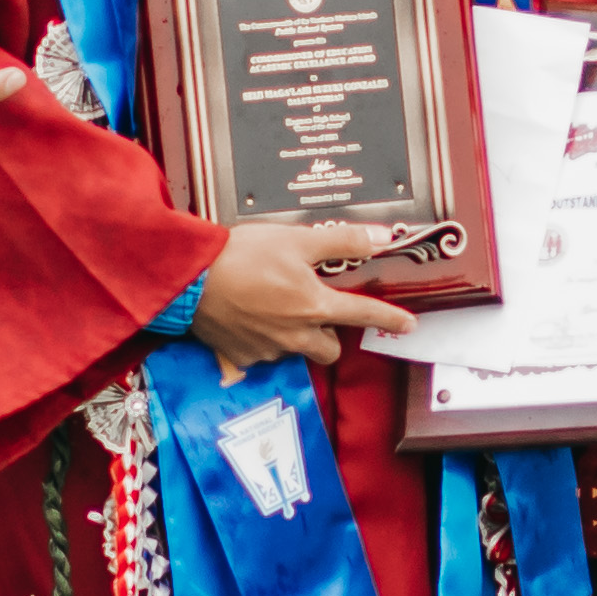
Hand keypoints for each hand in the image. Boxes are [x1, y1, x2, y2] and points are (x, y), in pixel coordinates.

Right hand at [191, 218, 422, 367]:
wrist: (188, 278)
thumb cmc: (241, 256)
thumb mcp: (296, 239)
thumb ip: (342, 241)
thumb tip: (381, 237)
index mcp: (314, 307)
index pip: (364, 314)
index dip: (390, 318)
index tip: (408, 324)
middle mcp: (296, 336)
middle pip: (330, 347)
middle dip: (329, 333)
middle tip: (314, 309)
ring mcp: (268, 351)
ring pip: (296, 351)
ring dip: (295, 335)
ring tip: (274, 307)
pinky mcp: (241, 358)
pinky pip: (263, 355)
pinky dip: (262, 339)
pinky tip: (249, 316)